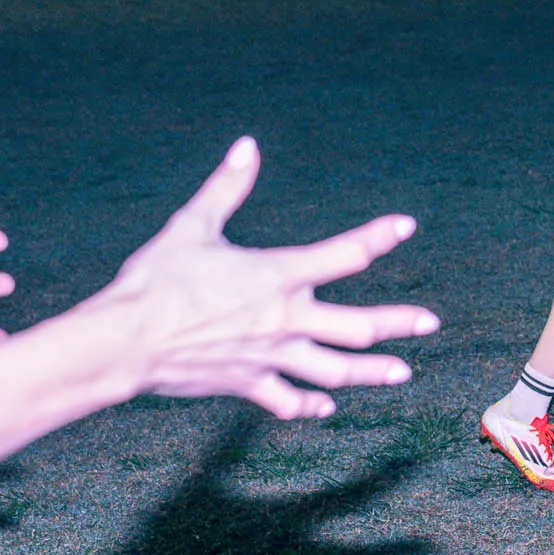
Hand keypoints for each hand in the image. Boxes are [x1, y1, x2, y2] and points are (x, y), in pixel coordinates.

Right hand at [84, 139, 436, 419]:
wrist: (122, 342)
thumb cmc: (155, 280)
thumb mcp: (192, 225)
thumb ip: (226, 187)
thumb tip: (246, 145)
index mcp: (277, 275)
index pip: (344, 254)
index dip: (377, 237)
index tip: (405, 227)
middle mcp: (284, 320)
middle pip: (357, 327)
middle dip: (398, 323)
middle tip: (431, 322)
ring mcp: (269, 357)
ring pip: (334, 372)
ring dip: (371, 373)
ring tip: (403, 374)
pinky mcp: (246, 385)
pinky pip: (286, 401)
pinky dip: (309, 406)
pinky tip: (325, 408)